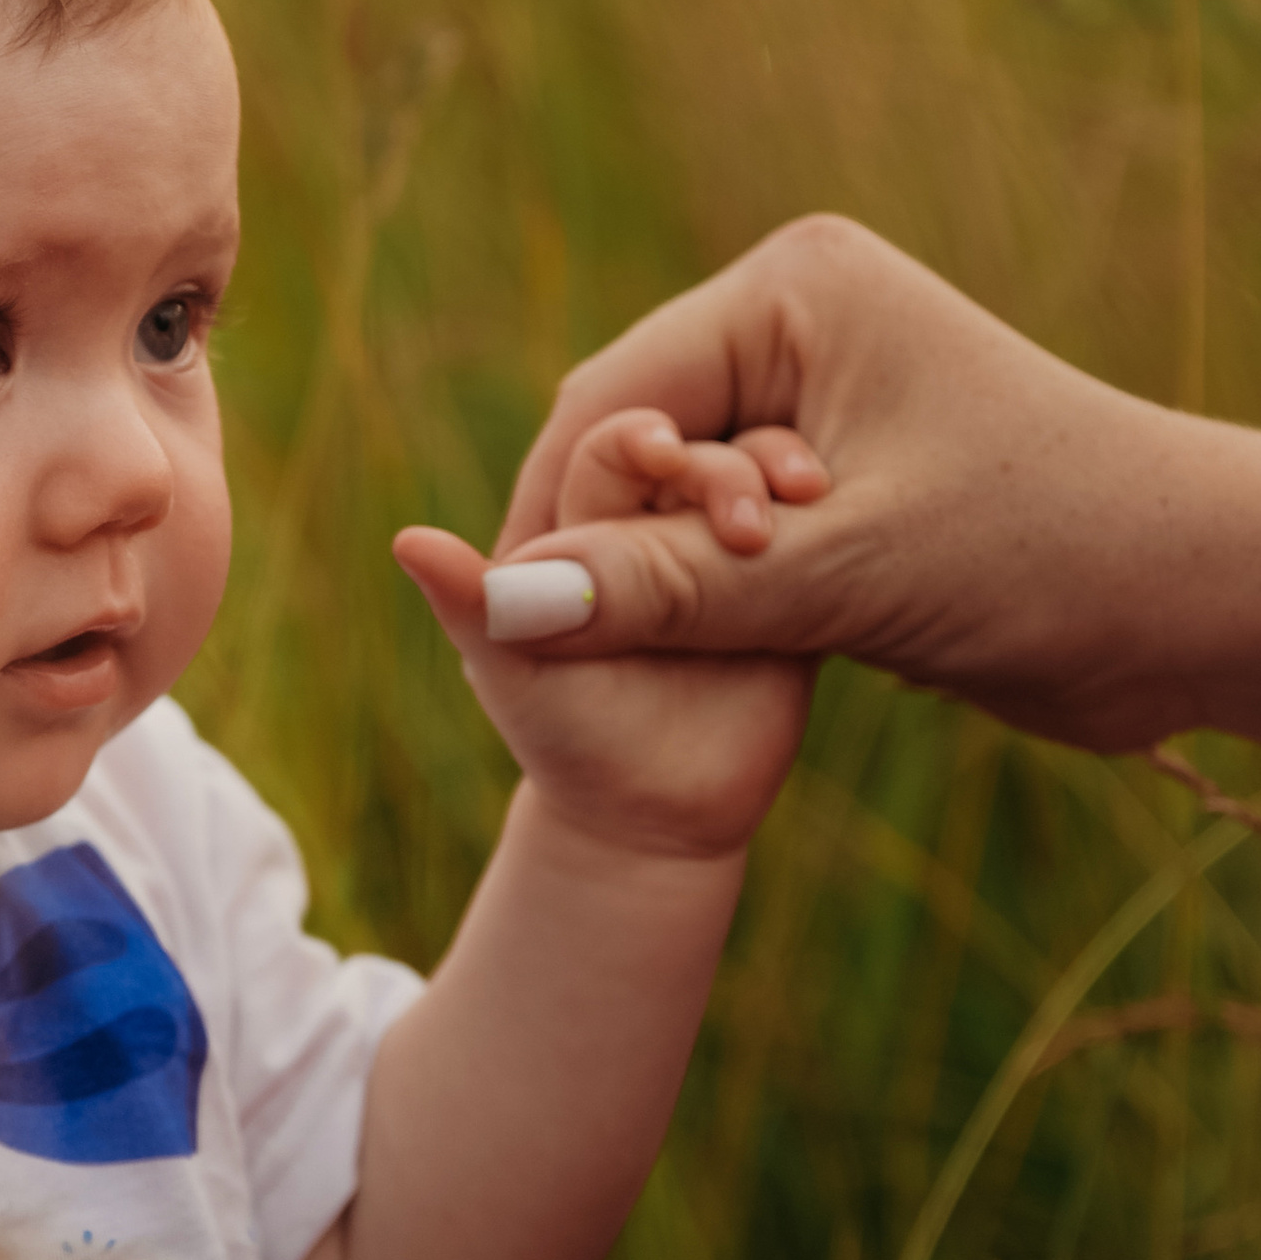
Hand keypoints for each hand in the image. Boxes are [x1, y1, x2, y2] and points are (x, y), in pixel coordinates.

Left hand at [395, 410, 821, 859]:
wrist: (656, 815)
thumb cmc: (568, 735)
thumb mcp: (515, 668)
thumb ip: (475, 604)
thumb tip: (409, 542)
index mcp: (590, 519)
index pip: (613, 453)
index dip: (638, 444)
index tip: (661, 448)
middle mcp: (663, 517)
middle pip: (700, 450)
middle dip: (725, 464)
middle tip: (753, 501)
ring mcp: (731, 545)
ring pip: (766, 478)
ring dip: (784, 473)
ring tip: (805, 492)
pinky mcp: (796, 578)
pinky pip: (822, 533)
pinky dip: (834, 521)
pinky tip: (852, 522)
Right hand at [483, 216, 1204, 755]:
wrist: (1207, 604)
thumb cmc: (1045, 551)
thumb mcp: (837, 576)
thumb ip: (661, 590)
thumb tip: (500, 609)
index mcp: (791, 286)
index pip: (617, 397)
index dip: (553, 514)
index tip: (506, 629)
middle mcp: (796, 320)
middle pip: (634, 438)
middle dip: (602, 543)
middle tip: (555, 660)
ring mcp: (821, 394)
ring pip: (674, 495)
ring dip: (658, 576)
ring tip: (636, 667)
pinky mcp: (845, 474)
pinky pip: (727, 532)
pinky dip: (706, 592)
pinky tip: (689, 657)